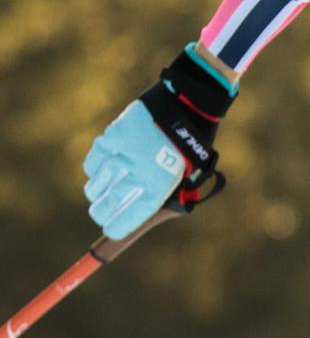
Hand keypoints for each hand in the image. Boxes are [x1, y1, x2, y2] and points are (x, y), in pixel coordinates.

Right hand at [83, 44, 235, 239]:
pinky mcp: (113, 136)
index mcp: (160, 188)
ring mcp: (124, 154)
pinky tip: (98, 170)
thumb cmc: (188, 146)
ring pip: (96, 184)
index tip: (110, 230)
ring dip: (96, 190)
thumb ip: (163, 196)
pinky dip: (93, 167)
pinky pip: (94, 160)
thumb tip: (138, 215)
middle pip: (106, 205)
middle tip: (99, 213)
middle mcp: (139, 174)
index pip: (129, 219)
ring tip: (98, 191)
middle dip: (101, 213)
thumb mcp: (185, 177)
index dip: (116, 228)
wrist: (187, 107)